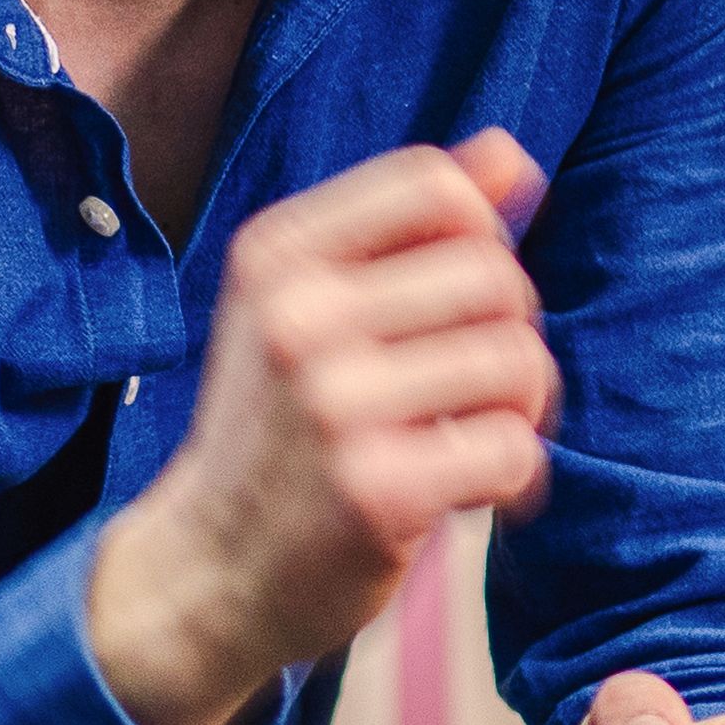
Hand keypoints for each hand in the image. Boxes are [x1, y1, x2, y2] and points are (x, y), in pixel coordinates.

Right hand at [84, 135, 555, 724]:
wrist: (206, 571)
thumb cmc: (276, 431)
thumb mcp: (306, 306)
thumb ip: (405, 227)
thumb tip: (511, 154)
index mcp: (278, 254)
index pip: (436, 186)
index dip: (479, 238)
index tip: (456, 301)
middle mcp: (298, 316)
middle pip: (495, 275)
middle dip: (508, 333)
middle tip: (473, 389)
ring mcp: (334, 404)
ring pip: (517, 362)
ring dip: (518, 410)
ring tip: (473, 438)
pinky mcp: (376, 490)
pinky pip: (512, 450)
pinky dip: (511, 479)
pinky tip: (469, 495)